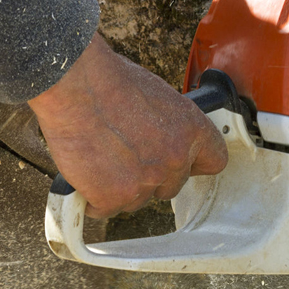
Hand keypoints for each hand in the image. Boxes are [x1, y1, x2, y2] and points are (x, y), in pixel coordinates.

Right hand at [28, 33, 227, 217]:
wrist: (74, 85)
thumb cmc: (107, 80)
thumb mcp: (157, 96)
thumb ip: (168, 125)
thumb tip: (162, 138)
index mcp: (193, 131)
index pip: (214, 161)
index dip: (194, 164)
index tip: (182, 164)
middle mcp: (176, 160)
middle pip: (171, 186)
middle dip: (150, 178)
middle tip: (125, 157)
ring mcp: (147, 182)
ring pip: (137, 199)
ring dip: (120, 187)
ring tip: (100, 157)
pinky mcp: (115, 197)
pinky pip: (105, 208)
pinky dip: (92, 198)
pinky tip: (84, 173)